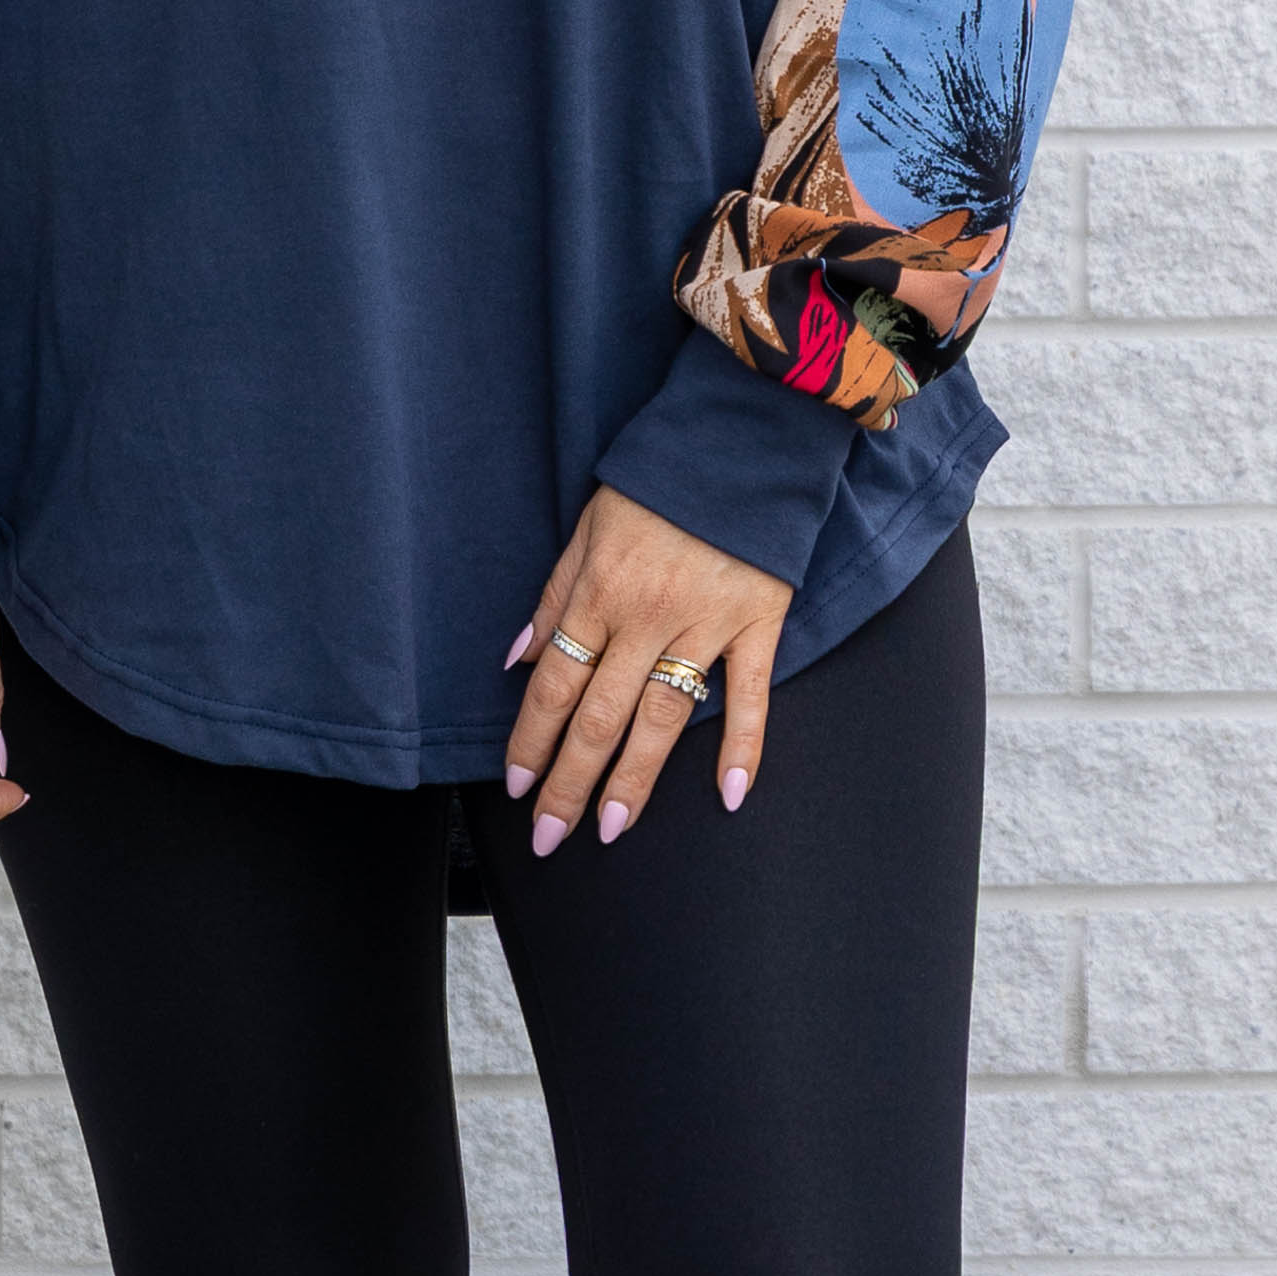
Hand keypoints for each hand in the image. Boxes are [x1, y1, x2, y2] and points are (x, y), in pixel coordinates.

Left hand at [501, 491, 787, 846]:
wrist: (742, 438)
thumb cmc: (658, 481)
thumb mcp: (587, 525)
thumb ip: (555, 595)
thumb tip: (518, 659)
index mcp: (598, 593)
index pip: (553, 685)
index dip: (531, 741)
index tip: (518, 787)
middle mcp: (645, 618)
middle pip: (598, 717)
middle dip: (569, 783)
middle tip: (551, 837)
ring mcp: (705, 624)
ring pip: (663, 718)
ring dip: (635, 781)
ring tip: (612, 829)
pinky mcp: (759, 622)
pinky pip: (752, 695)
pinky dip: (744, 747)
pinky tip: (731, 796)